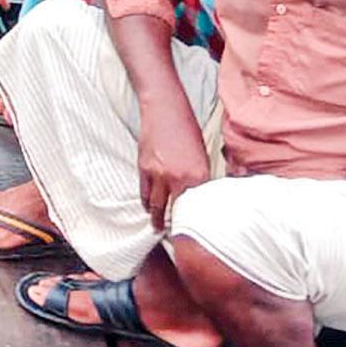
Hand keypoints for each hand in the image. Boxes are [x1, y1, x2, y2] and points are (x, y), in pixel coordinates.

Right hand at [136, 114, 209, 230]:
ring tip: (158, 229)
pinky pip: (144, 192)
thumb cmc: (187, 127)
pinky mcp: (143, 168)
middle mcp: (177, 177)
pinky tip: (148, 209)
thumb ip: (200, 177)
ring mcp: (158, 174)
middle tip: (177, 238)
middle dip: (175, 226)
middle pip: (175, 210)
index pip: (197, 207)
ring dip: (157, 219)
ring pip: (156, 205)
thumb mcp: (202, 154)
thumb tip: (199, 195)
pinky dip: (146, 203)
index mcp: (197, 175)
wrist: (165, 108)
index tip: (195, 233)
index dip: (195, 222)